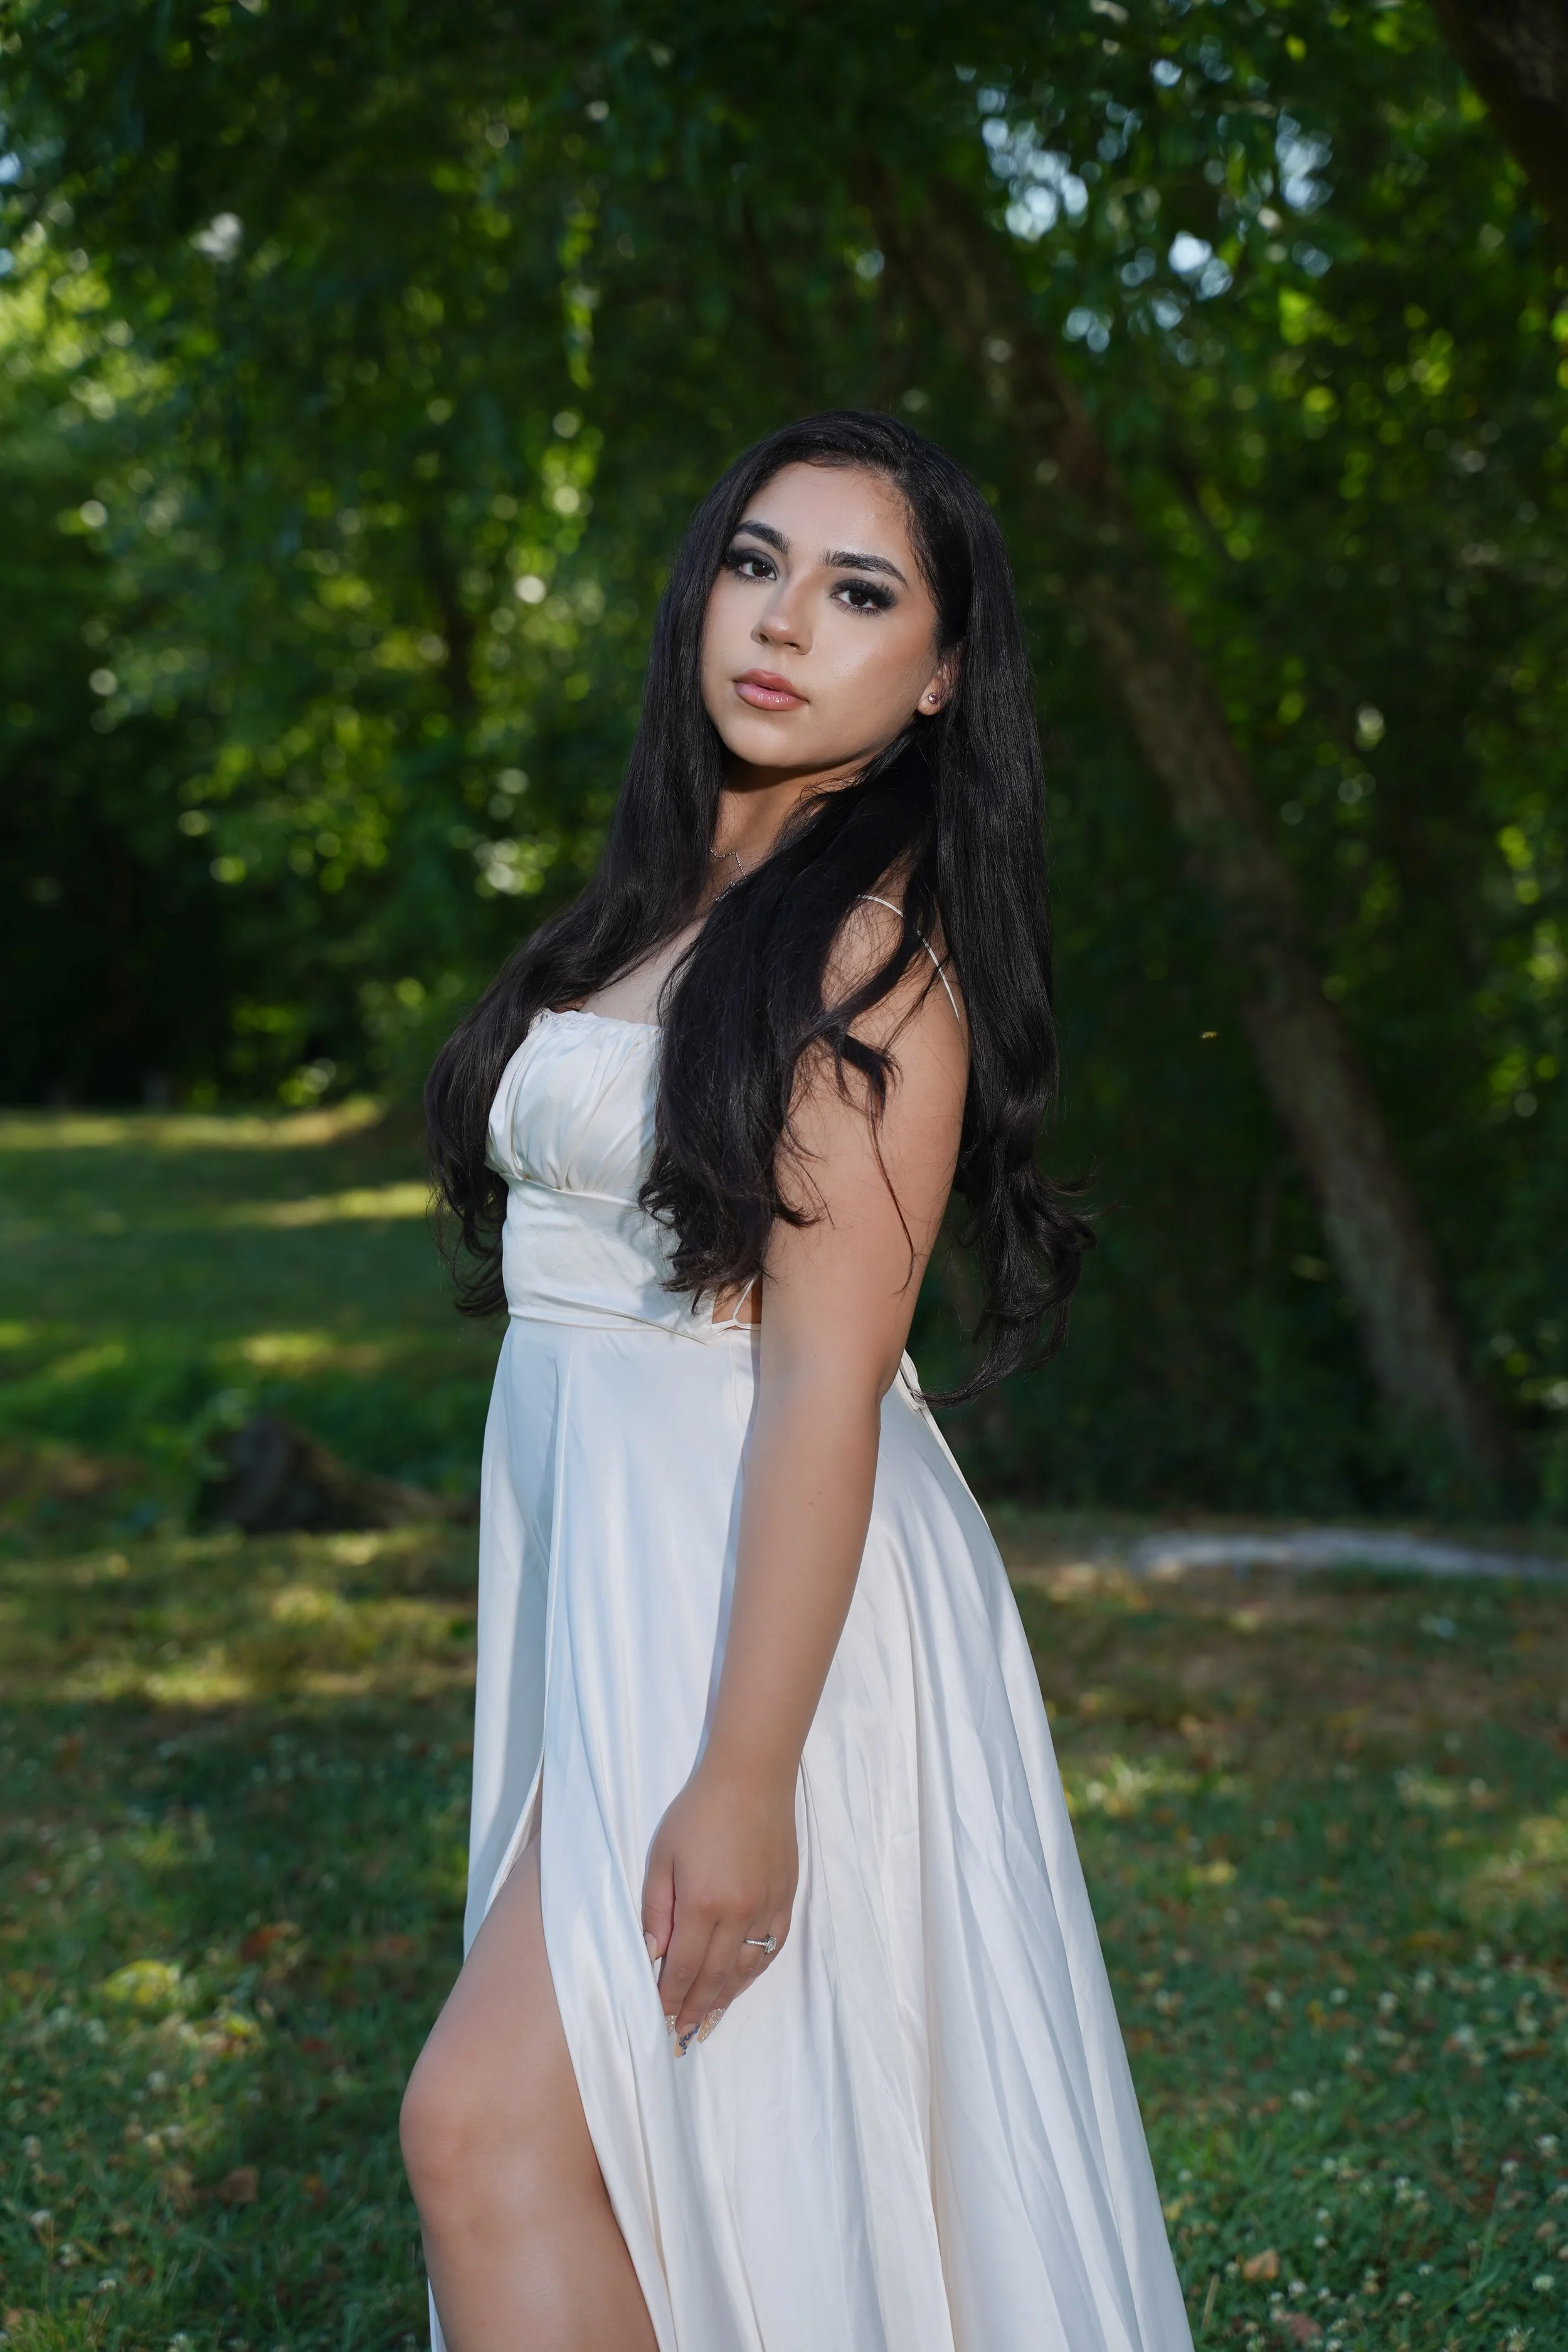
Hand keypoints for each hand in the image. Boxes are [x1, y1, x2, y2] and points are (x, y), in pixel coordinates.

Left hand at [640, 1755, 796, 2053]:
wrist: (751, 1777)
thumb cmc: (697, 1812)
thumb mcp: (662, 1856)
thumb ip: (656, 1909)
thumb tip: (651, 1956)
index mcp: (702, 1905)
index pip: (683, 1968)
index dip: (670, 1998)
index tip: (660, 2018)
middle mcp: (738, 1914)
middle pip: (714, 1977)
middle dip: (696, 2009)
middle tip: (682, 2034)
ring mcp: (766, 1907)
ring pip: (746, 1969)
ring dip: (726, 1998)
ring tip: (709, 2021)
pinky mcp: (785, 1897)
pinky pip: (772, 1947)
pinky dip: (755, 1971)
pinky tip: (743, 1982)